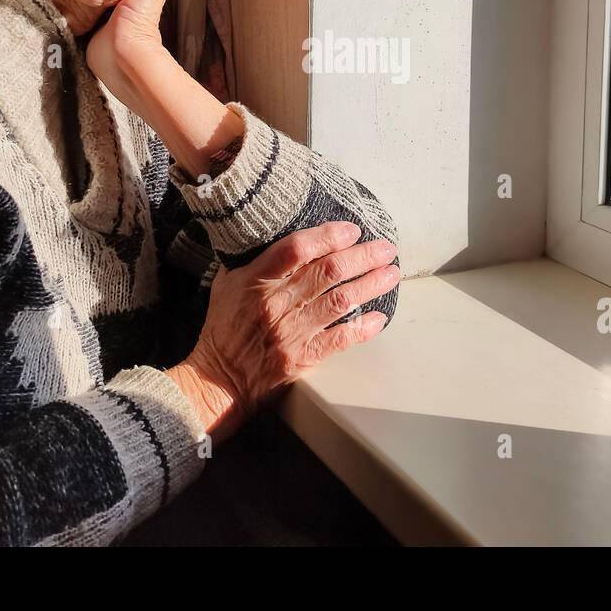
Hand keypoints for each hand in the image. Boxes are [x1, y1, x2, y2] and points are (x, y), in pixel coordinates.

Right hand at [169, 222, 399, 441]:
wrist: (218, 380)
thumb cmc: (224, 328)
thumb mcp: (227, 283)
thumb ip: (254, 260)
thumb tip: (282, 235)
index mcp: (257, 280)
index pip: (297, 248)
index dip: (328, 236)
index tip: (351, 230)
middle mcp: (278, 303)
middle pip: (329, 272)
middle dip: (363, 256)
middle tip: (385, 248)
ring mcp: (293, 332)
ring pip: (341, 301)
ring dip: (371, 285)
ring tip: (392, 273)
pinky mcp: (304, 357)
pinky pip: (341, 339)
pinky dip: (363, 327)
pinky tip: (380, 317)